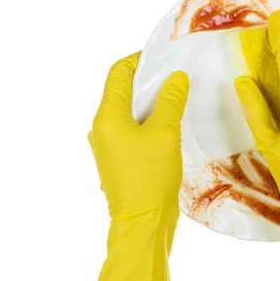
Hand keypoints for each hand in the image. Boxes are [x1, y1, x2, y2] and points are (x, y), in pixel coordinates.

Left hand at [75, 53, 188, 280]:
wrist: (143, 224)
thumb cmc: (150, 177)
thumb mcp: (165, 133)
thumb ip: (171, 101)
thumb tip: (176, 77)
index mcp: (107, 116)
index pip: (118, 73)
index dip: (139, 59)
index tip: (164, 57)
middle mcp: (101, 128)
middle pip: (122, 91)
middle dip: (148, 80)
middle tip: (177, 76)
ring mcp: (109, 146)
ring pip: (129, 112)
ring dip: (151, 102)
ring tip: (178, 98)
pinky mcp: (120, 160)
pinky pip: (133, 130)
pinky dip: (150, 121)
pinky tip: (172, 125)